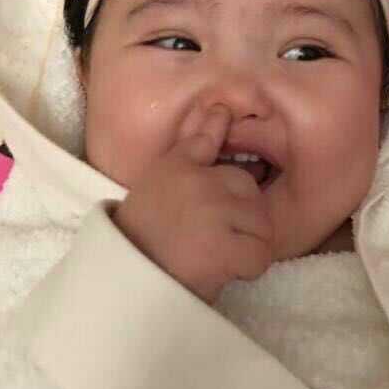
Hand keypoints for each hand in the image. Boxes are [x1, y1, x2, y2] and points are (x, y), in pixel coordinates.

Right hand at [112, 104, 274, 304]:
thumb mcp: (160, 181)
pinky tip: (225, 270)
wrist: (127, 280)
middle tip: (212, 237)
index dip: (220, 135)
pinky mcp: (223, 247)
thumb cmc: (143, 234)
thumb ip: (193, 147)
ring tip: (215, 254)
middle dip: (241, 218)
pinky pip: (260, 255)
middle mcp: (197, 181)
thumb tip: (218, 108)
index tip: (221, 131)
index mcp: (178, 164)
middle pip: (250, 192)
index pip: (208, 138)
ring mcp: (212, 212)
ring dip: (247, 244)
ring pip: (261, 225)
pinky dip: (249, 267)